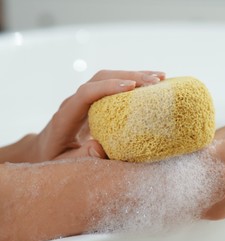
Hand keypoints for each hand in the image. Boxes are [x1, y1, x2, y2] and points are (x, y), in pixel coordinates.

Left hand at [33, 70, 165, 161]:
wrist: (45, 148)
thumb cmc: (55, 158)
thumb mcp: (64, 163)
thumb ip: (81, 157)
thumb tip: (100, 148)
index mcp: (65, 116)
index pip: (86, 93)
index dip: (108, 87)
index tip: (131, 87)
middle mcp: (75, 102)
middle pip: (101, 78)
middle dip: (129, 76)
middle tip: (156, 82)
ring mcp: (85, 98)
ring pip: (109, 77)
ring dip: (135, 75)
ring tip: (162, 78)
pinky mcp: (95, 100)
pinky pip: (113, 85)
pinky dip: (133, 82)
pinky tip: (152, 84)